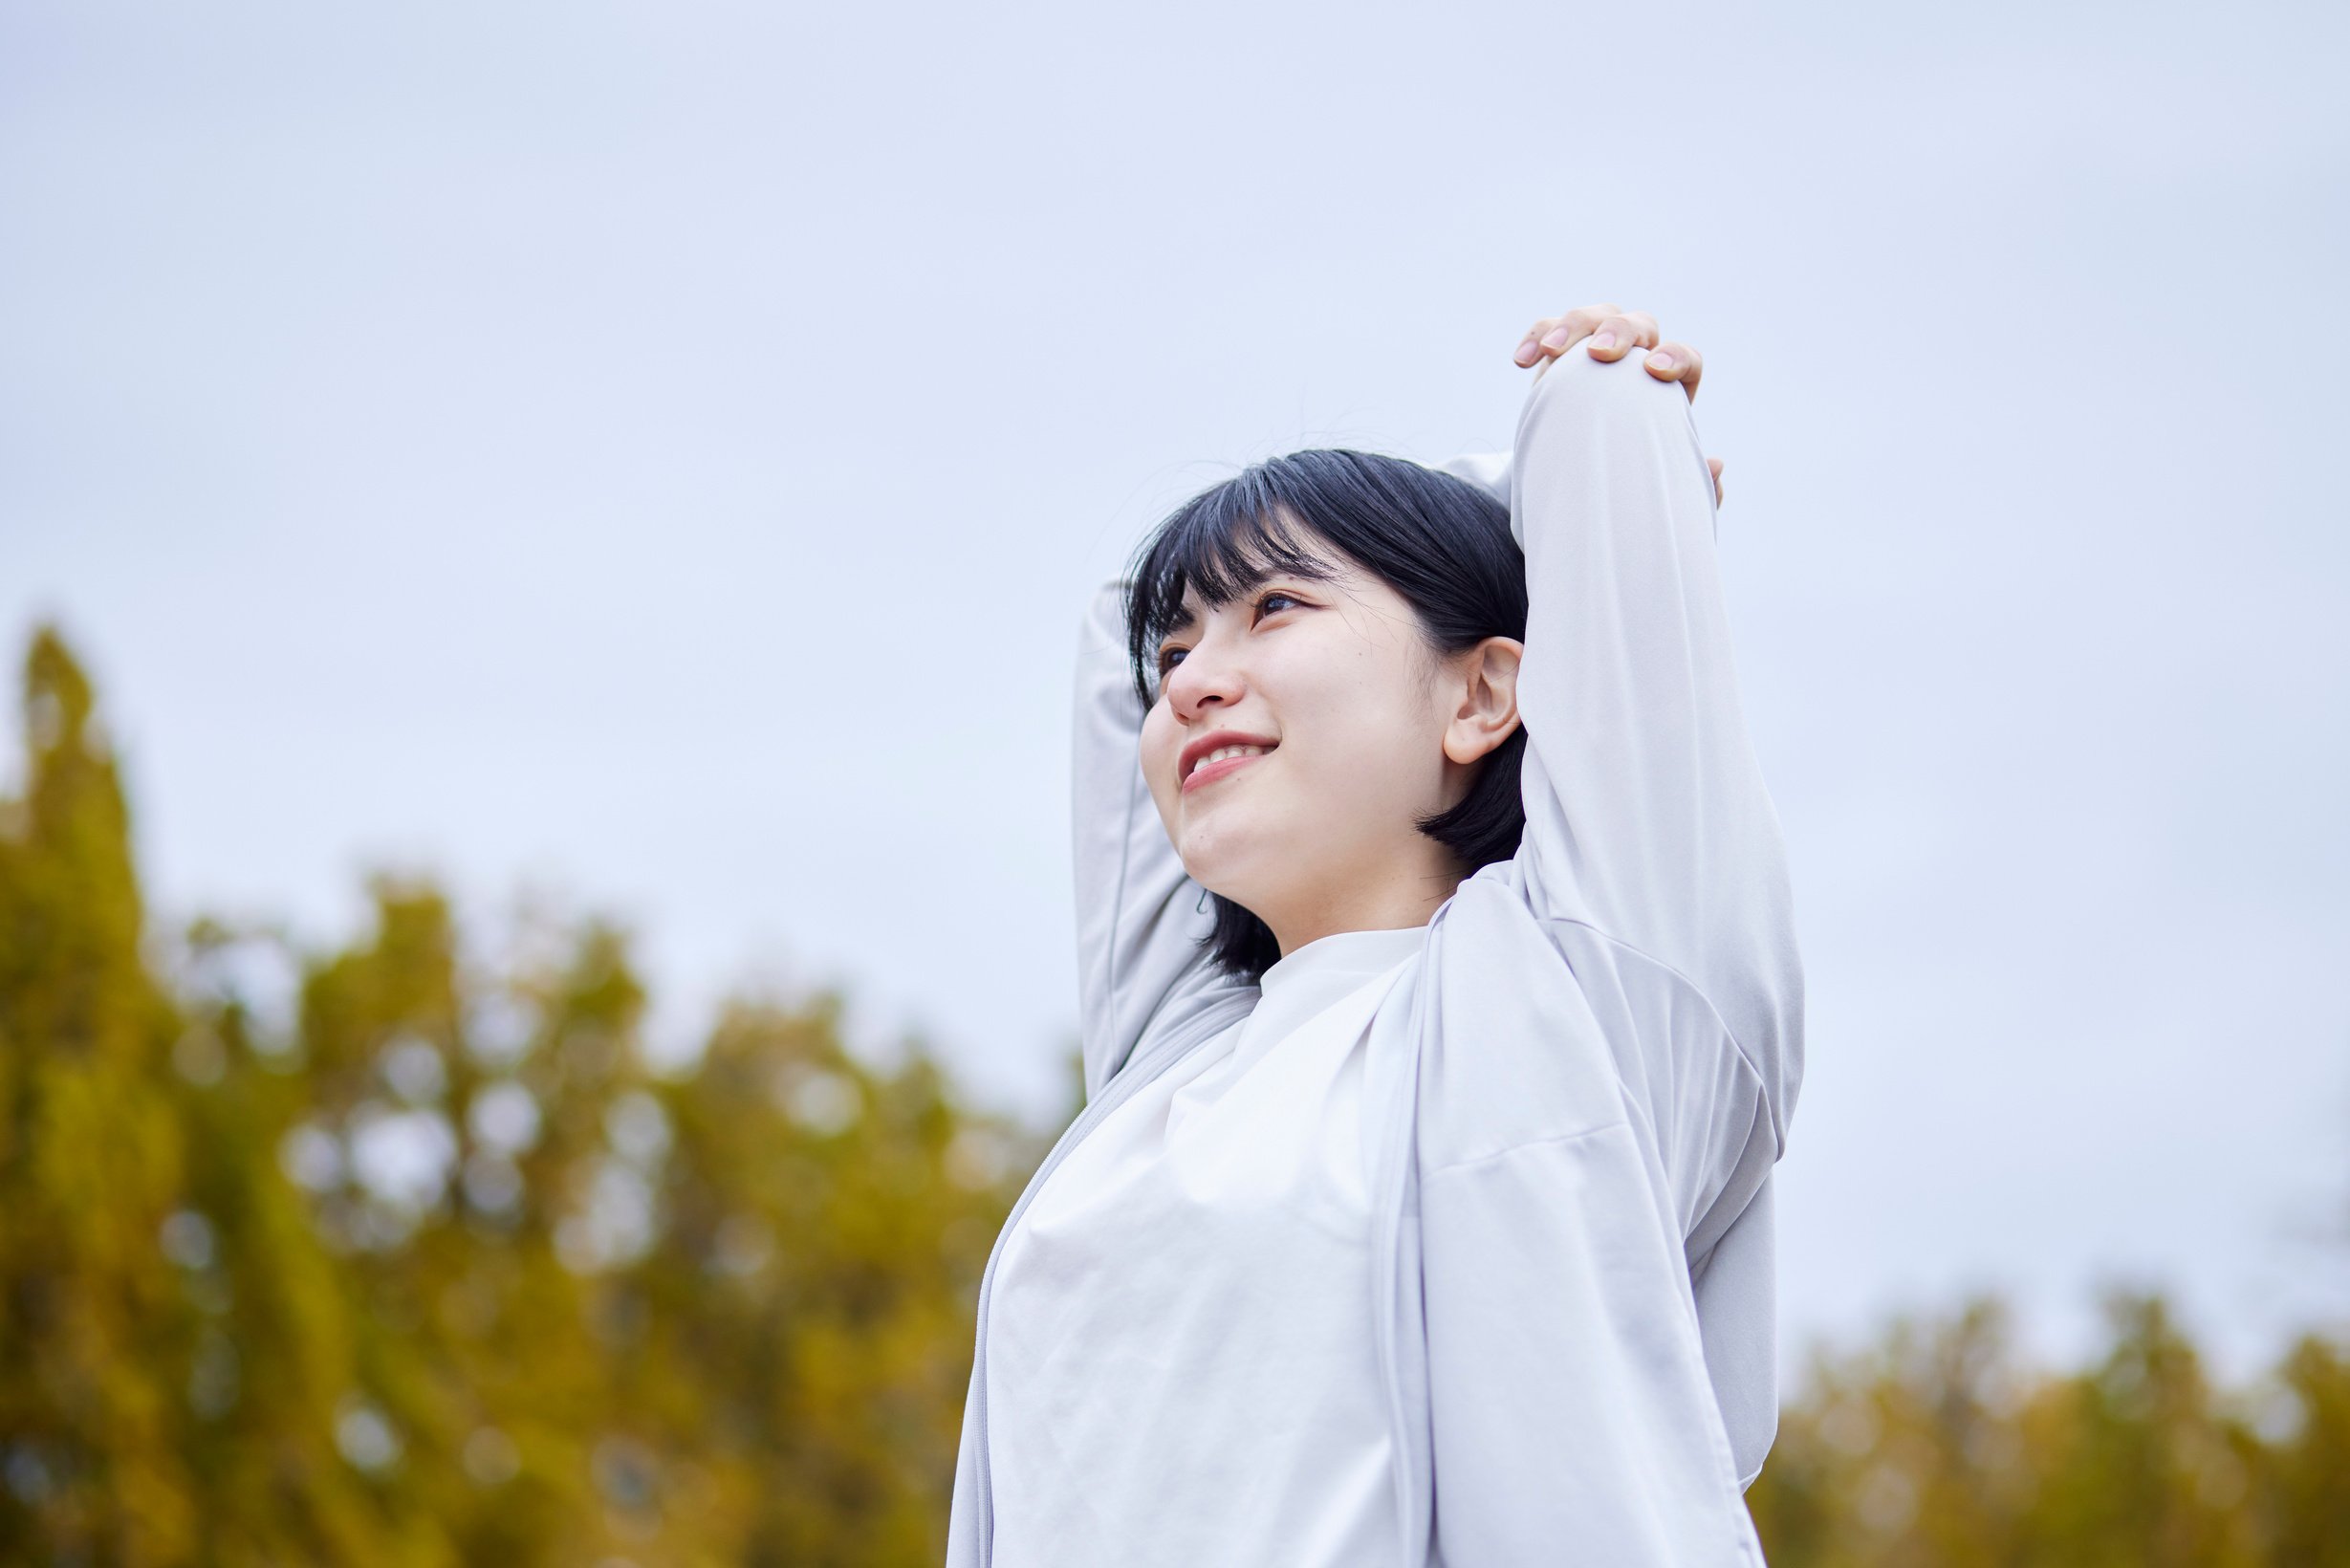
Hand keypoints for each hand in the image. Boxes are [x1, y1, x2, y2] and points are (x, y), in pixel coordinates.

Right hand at [1512, 304, 1723, 502]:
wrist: (1580, 478)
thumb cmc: (1627, 478)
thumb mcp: (1659, 486)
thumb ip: (1690, 480)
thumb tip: (1716, 465)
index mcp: (1670, 386)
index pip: (1684, 357)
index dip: (1675, 357)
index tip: (1654, 372)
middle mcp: (1637, 358)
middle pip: (1639, 325)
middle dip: (1620, 332)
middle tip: (1599, 353)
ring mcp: (1596, 350)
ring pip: (1595, 316)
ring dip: (1573, 325)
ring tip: (1550, 353)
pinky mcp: (1560, 353)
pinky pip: (1549, 330)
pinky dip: (1538, 337)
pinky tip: (1521, 363)